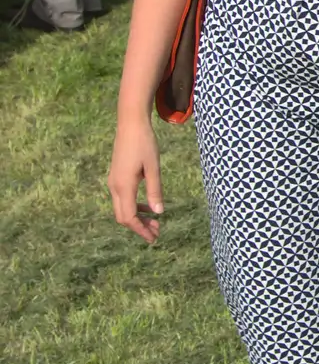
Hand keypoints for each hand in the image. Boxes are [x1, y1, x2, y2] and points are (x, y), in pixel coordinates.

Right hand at [108, 117, 162, 243]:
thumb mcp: (153, 167)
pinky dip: (135, 206)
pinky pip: (123, 199)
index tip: (153, 238)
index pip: (129, 217)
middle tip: (157, 232)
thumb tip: (159, 213)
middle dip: (139, 227)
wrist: (130, 125)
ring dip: (138, 217)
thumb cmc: (145, 144)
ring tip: (155, 222)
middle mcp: (114, 187)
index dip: (140, 230)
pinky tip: (148, 207)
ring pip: (122, 208)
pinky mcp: (116, 177)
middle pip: (123, 216)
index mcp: (124, 186)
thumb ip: (155, 191)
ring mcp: (113, 182)